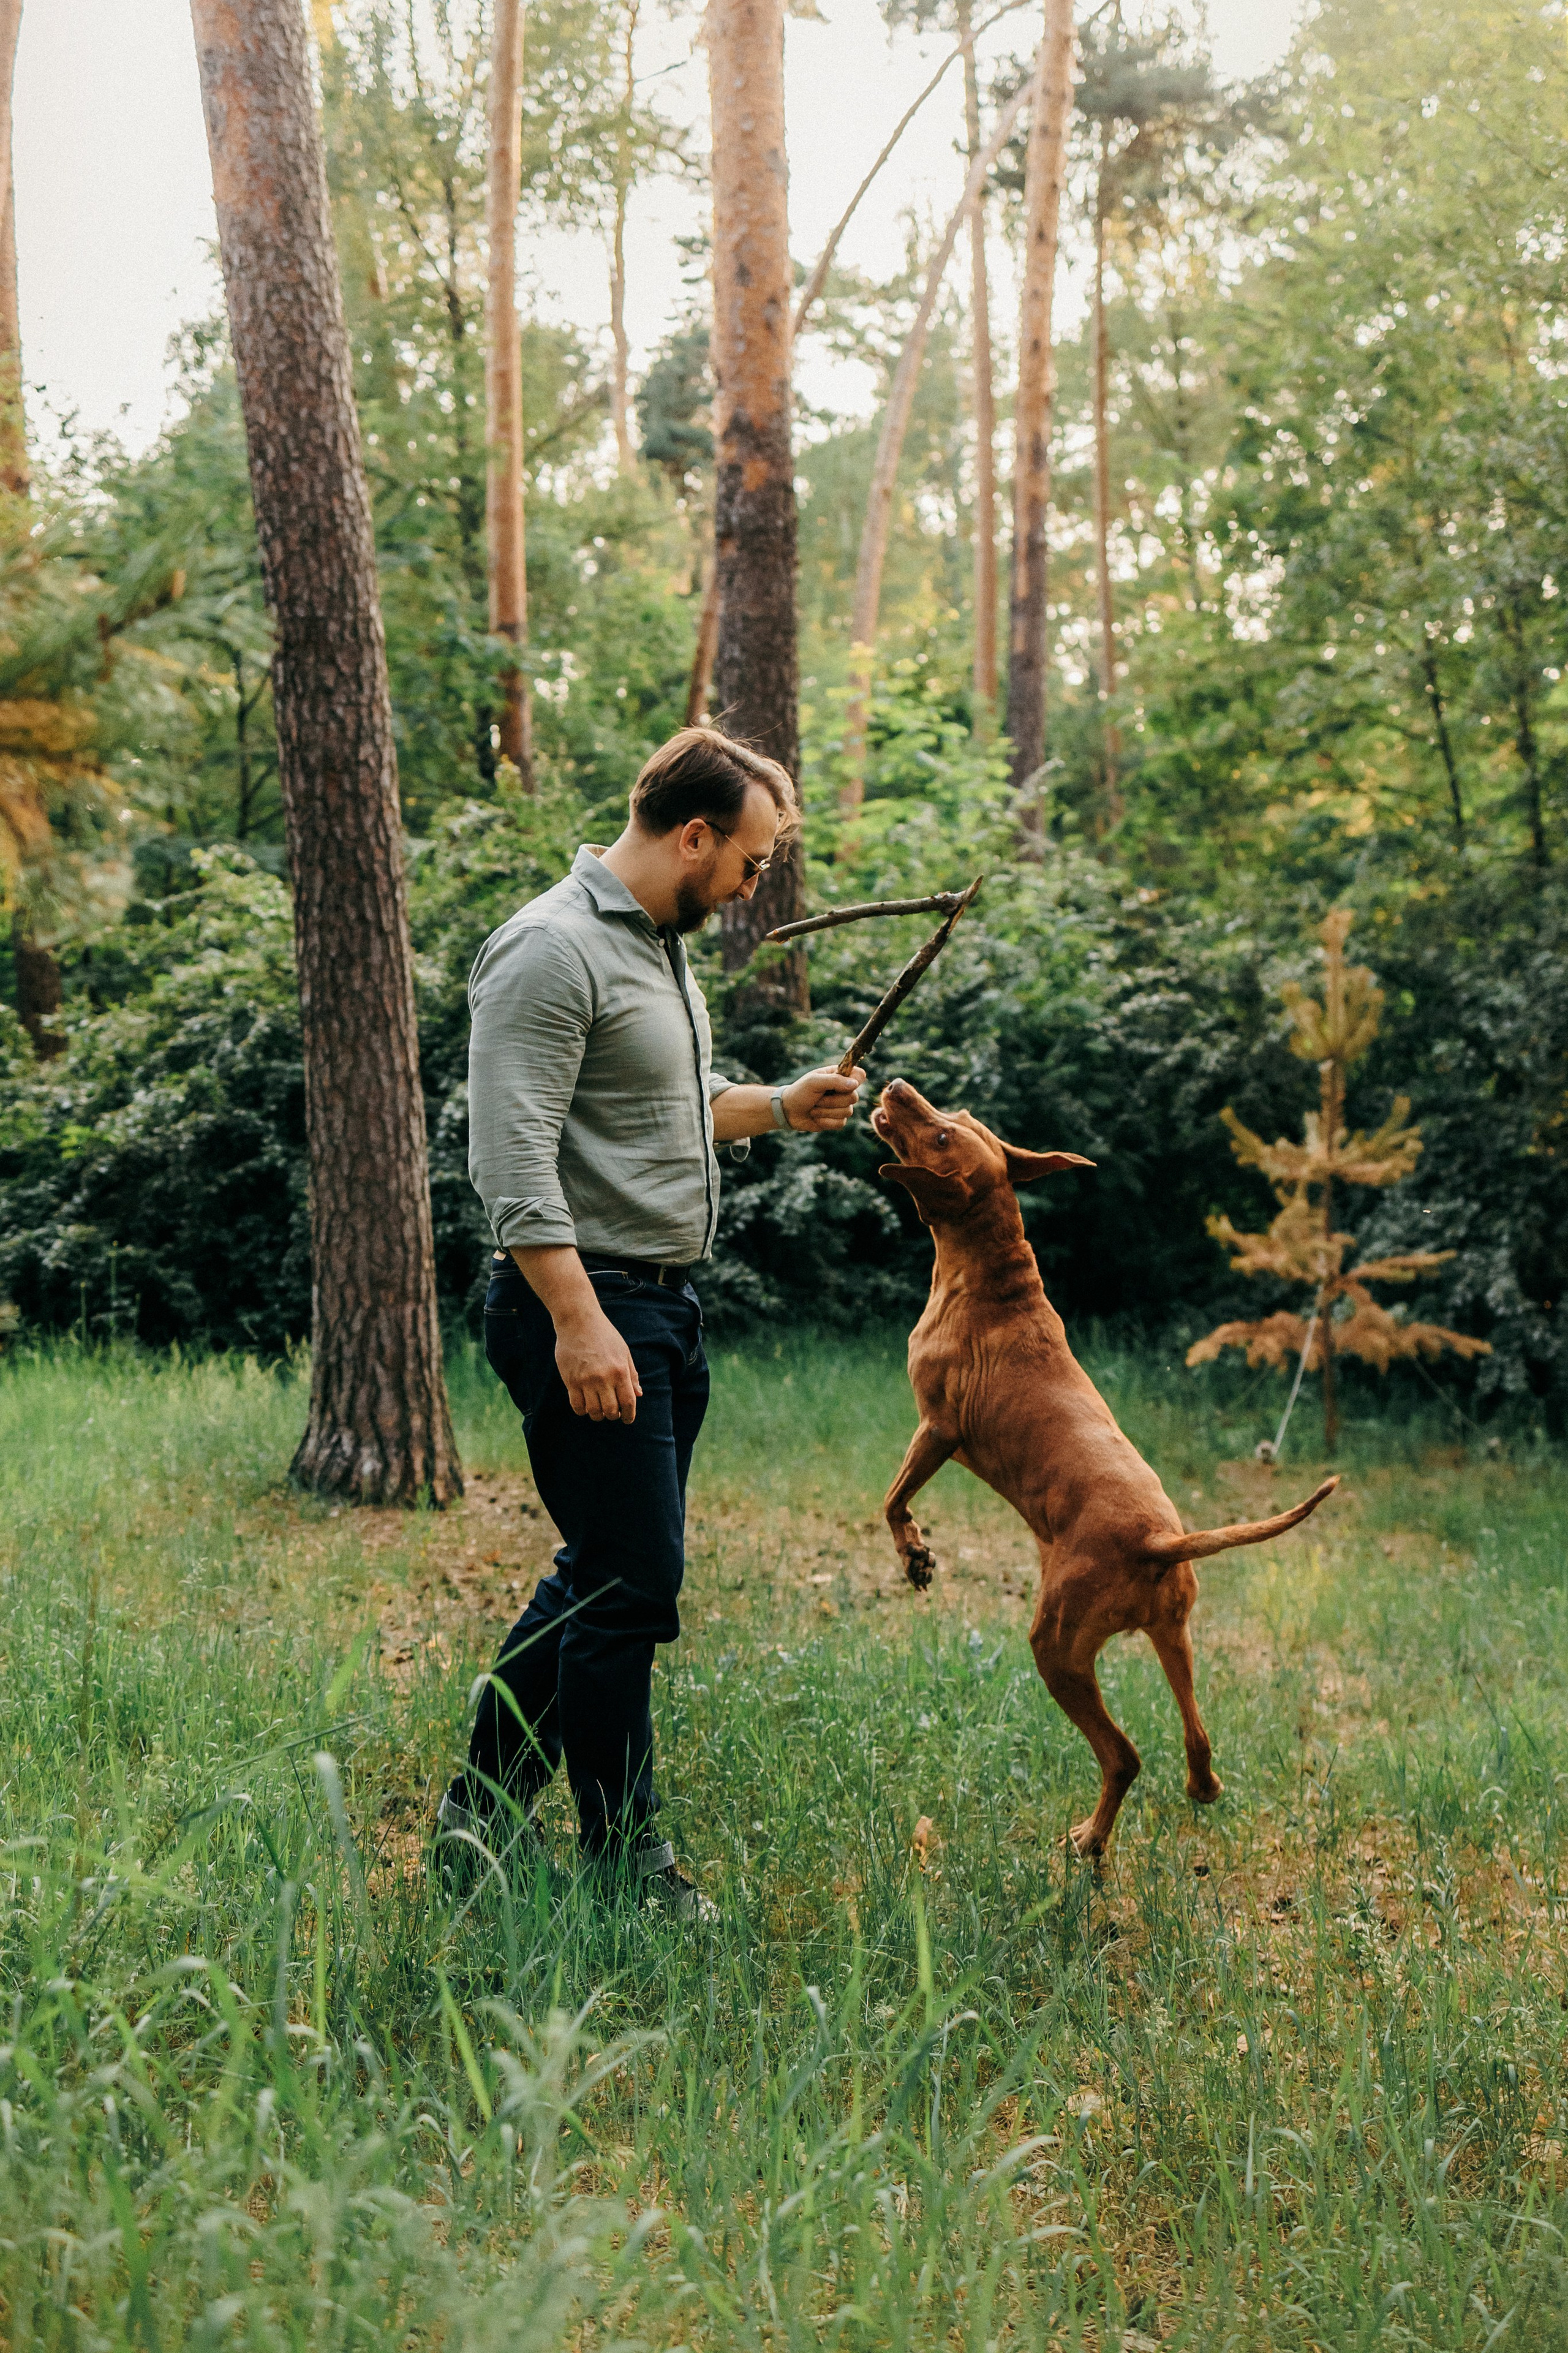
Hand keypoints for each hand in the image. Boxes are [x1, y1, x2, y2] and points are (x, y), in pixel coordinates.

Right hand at [555, 1306, 641, 1422]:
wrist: (578, 1321)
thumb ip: (632, 1374)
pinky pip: (577, 1405)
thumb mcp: (623, 1351)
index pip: (628, 1402)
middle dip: (613, 1416)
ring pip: (594, 1411)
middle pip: (611, 1410)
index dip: (629, 1415)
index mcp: (620, 1371)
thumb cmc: (604, 1334)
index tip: (628, 1419)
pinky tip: (585, 1406)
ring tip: (599, 1410)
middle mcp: (604, 1378)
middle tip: (613, 1413)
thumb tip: (639, 1394)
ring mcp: (586, 1380)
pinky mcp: (570, 1380)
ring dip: (598, 1415)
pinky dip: (582, 1411)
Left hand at [783, 1064, 864, 1131]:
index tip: (840, 1085)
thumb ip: (835, 1080)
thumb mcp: (814, 1082)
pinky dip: (826, 1122)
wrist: (788, 1111)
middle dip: (833, 1101)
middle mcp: (843, 1090)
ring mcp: (841, 1105)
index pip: (859, 1075)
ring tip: (814, 1108)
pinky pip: (841, 1123)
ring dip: (826, 1112)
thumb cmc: (799, 1092)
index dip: (855, 1081)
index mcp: (838, 1076)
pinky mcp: (837, 1119)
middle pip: (854, 1097)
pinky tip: (816, 1117)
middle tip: (818, 1099)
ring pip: (848, 1112)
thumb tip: (855, 1084)